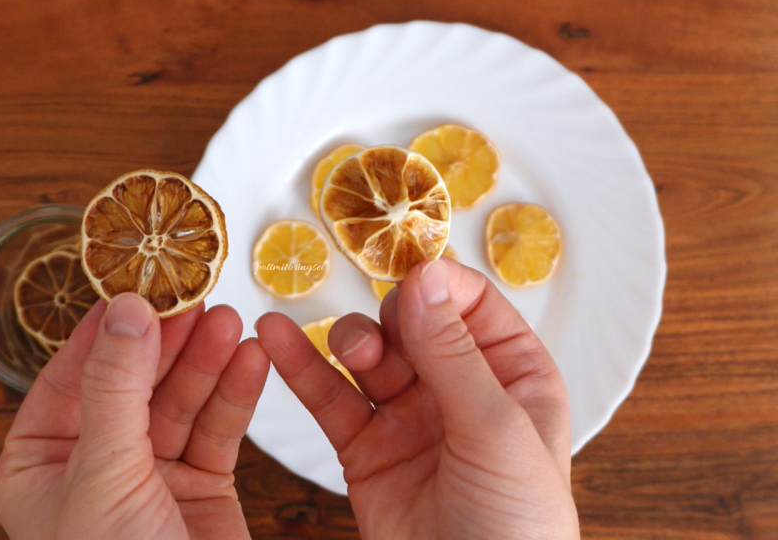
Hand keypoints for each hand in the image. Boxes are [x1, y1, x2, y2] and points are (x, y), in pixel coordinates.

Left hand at [0, 293, 269, 539]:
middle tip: (194, 296)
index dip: (107, 329)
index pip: (71, 375)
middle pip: (132, 380)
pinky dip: (234, 393)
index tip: (139, 285)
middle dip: (166, 340)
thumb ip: (115, 387)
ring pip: (179, 399)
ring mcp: (149, 473)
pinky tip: (248, 358)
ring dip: (205, 359)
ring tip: (229, 319)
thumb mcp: (104, 474)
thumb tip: (126, 310)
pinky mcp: (200, 486)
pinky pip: (216, 428)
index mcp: (39, 461)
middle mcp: (93, 462)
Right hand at [256, 259, 579, 538]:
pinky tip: (274, 339)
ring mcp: (409, 418)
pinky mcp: (366, 450)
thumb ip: (454, 354)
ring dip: (350, 342)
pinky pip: (330, 399)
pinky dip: (301, 369)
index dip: (438, 285)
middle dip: (391, 320)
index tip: (407, 277)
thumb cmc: (517, 528)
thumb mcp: (496, 432)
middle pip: (412, 323)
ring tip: (347, 353)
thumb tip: (425, 277)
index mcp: (513, 375)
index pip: (471, 304)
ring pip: (368, 356)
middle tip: (380, 341)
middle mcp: (460, 389)